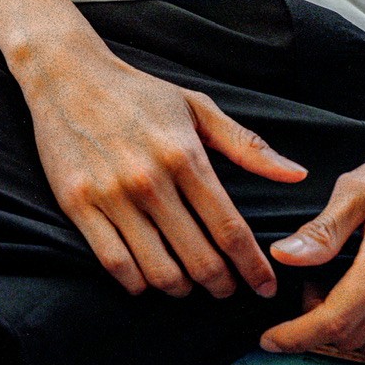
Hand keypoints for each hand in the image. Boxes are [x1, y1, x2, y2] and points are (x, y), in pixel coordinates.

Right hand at [16, 29, 307, 300]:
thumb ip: (246, 145)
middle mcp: (149, 180)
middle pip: (199, 259)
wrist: (67, 76)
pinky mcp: (78, 204)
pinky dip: (138, 283)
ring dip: (182, 289)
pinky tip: (147, 279)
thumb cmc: (138, 93)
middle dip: (221, 285)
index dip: (252, 266)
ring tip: (189, 284)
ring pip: (159, 270)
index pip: (229, 228)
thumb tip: (297, 175)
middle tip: (227, 289)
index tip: (265, 286)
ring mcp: (111, 195)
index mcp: (184, 155)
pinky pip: (115, 264)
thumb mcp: (196, 107)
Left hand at [259, 120, 364, 364]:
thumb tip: (281, 258)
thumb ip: (322, 231)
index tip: (270, 340)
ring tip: (358, 291)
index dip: (297, 335)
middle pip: (357, 340)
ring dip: (363, 333)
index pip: (336, 320)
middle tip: (319, 286)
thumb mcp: (360, 188)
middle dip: (324, 322)